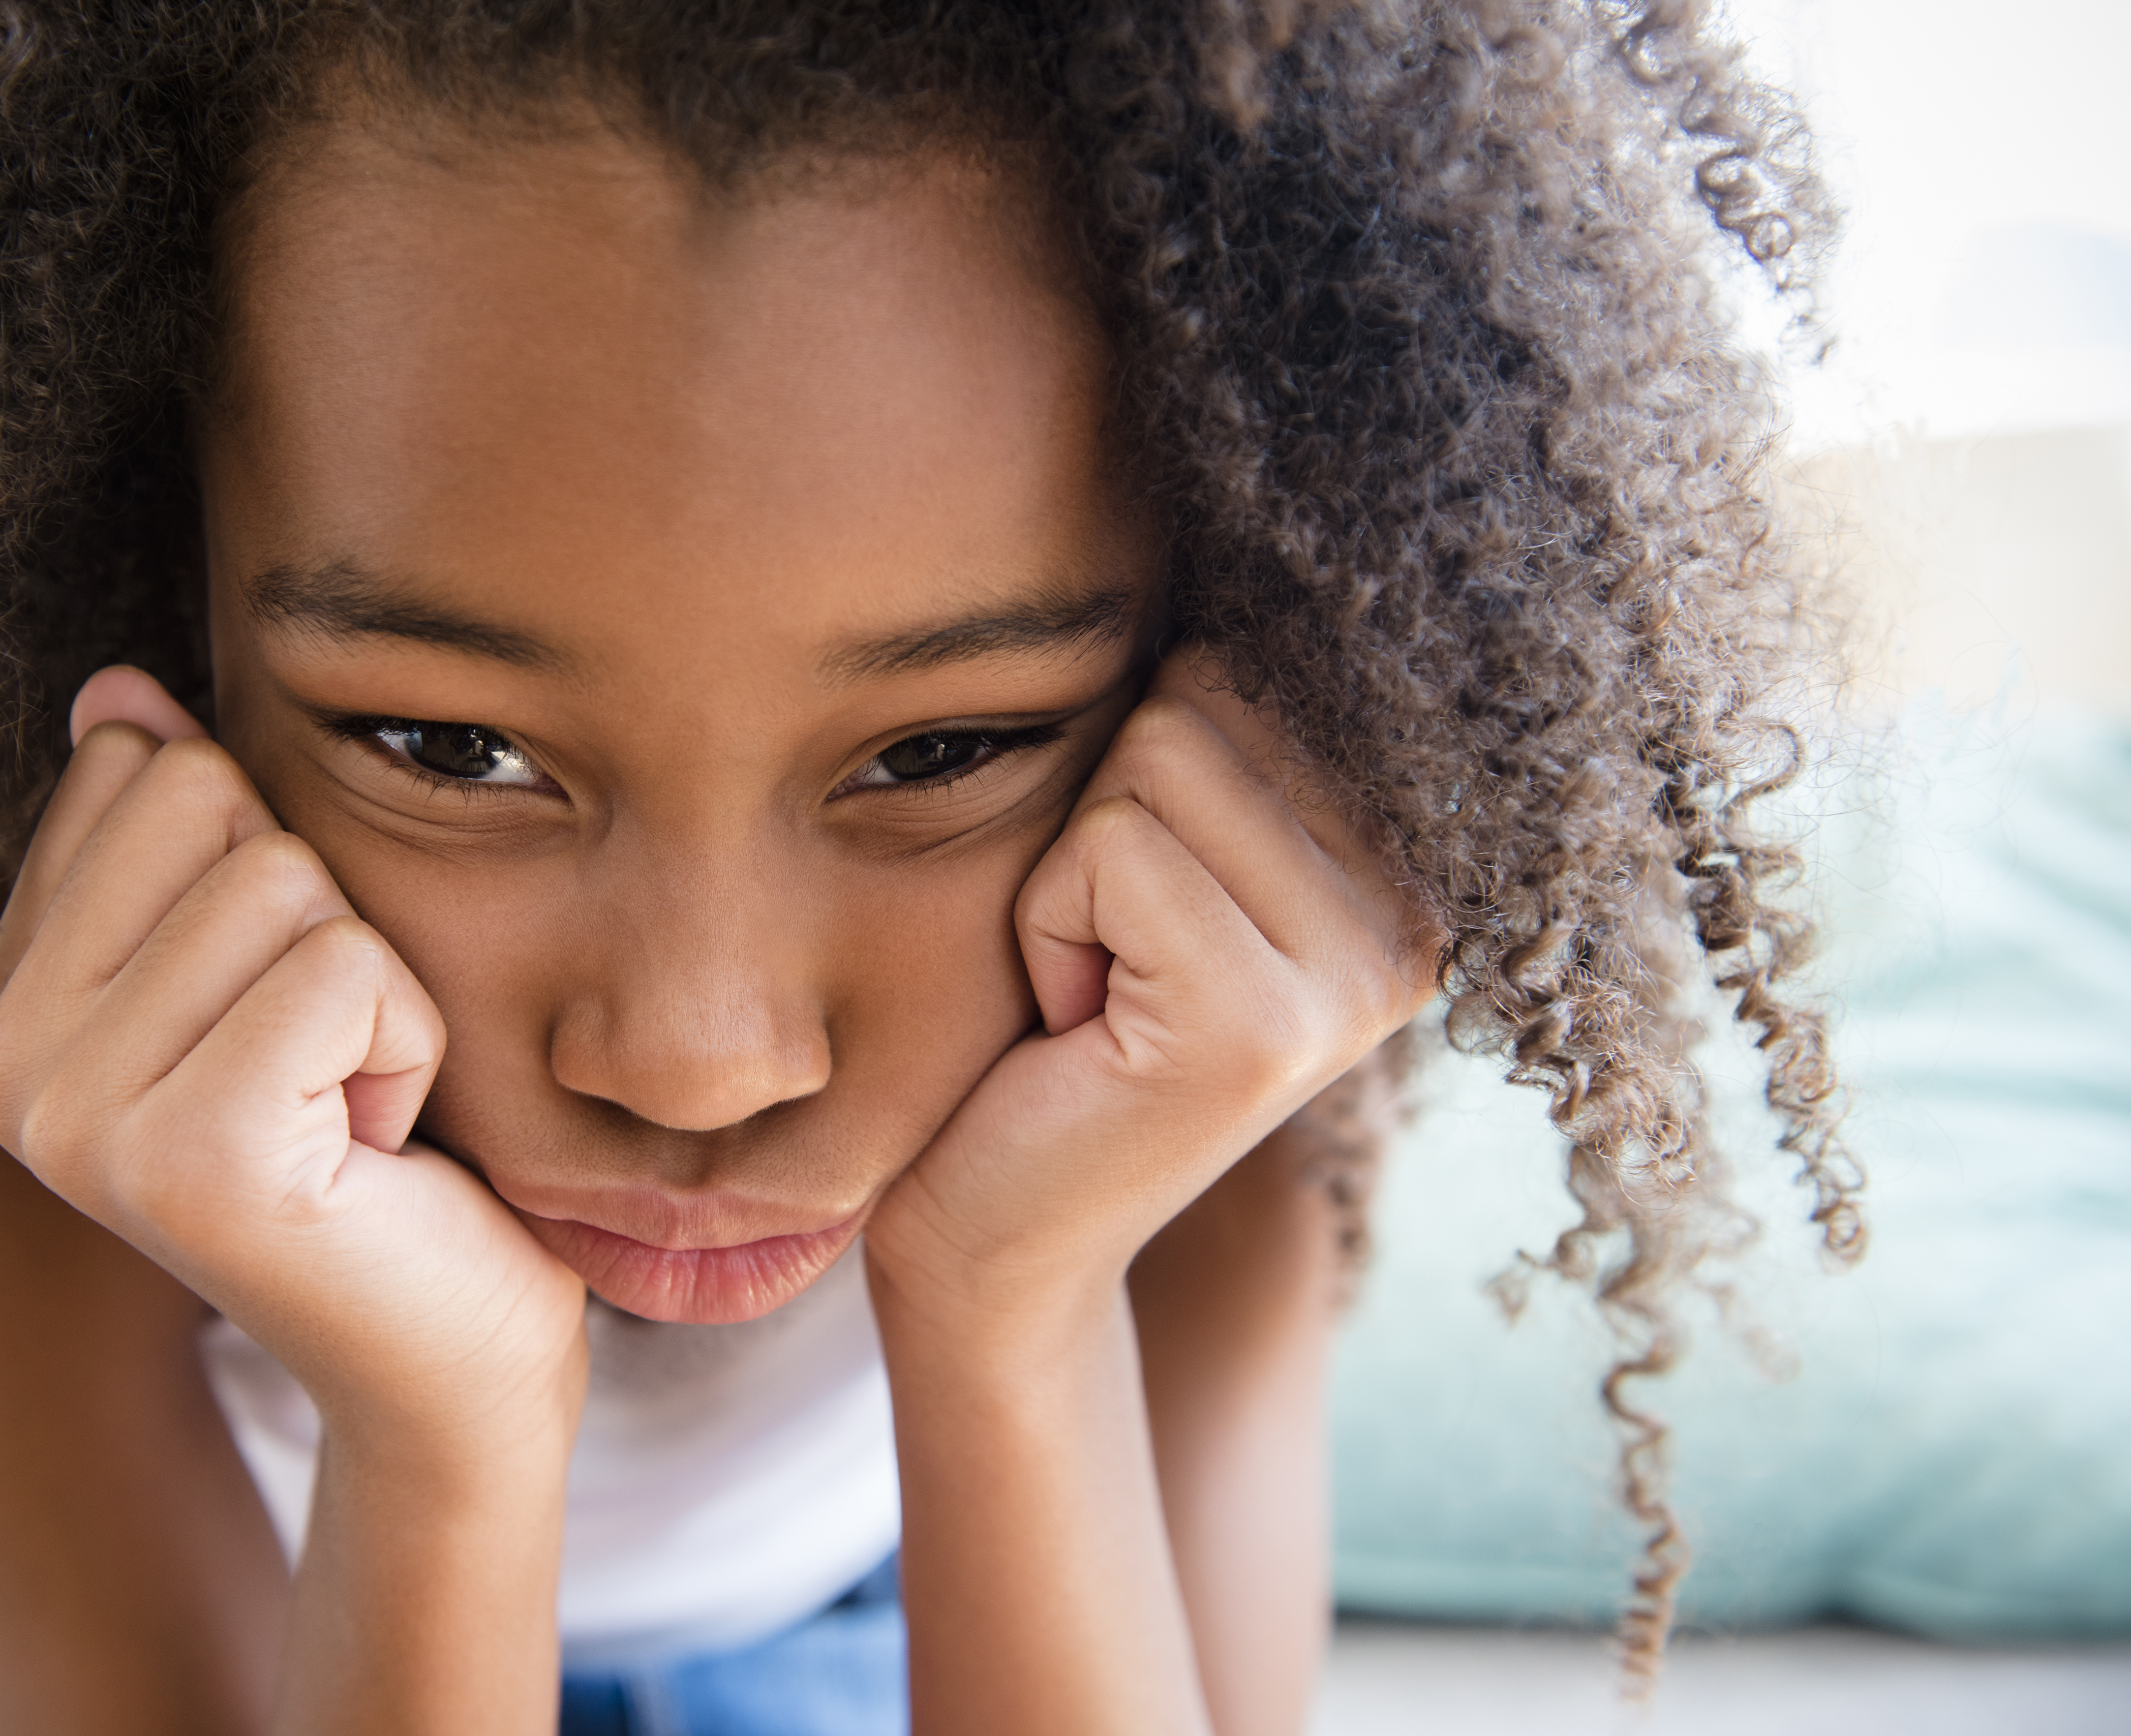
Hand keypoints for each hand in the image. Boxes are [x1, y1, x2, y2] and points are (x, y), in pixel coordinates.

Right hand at [0, 667, 587, 1460]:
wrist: (448, 1352)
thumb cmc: (377, 1146)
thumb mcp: (268, 963)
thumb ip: (176, 834)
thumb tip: (115, 692)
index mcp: (7, 1004)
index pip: (141, 771)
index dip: (262, 870)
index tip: (272, 1012)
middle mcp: (7, 1065)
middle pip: (209, 804)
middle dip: (319, 919)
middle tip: (322, 1064)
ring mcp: (81, 1119)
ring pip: (284, 880)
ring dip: (372, 987)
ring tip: (348, 1109)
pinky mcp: (189, 1159)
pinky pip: (345, 967)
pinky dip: (406, 1041)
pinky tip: (376, 1148)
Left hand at [866, 646, 1437, 1327]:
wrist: (1002, 1233)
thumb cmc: (1051, 1027)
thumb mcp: (1155, 858)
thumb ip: (1219, 739)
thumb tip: (1236, 531)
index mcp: (1403, 873)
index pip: (1257, 668)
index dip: (1147, 769)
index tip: (1150, 911)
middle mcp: (1412, 923)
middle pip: (1205, 700)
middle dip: (1109, 817)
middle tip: (1113, 955)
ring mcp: (1352, 979)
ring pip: (1154, 758)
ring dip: (1072, 869)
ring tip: (1096, 986)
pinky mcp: (1259, 1026)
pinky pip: (1109, 848)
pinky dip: (1048, 922)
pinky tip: (1072, 1023)